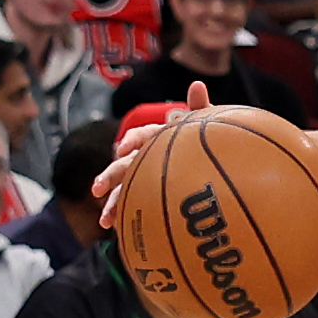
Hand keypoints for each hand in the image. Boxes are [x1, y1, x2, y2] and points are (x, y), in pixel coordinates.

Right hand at [95, 79, 213, 221]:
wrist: (219, 169)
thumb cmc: (210, 143)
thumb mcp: (207, 127)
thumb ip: (200, 109)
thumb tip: (196, 84)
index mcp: (160, 138)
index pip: (142, 135)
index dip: (131, 141)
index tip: (124, 149)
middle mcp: (148, 157)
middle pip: (125, 165)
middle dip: (109, 176)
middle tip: (98, 189)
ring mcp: (147, 178)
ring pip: (125, 190)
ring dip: (113, 203)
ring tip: (106, 221)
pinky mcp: (150, 197)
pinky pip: (136, 208)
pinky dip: (128, 219)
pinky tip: (120, 233)